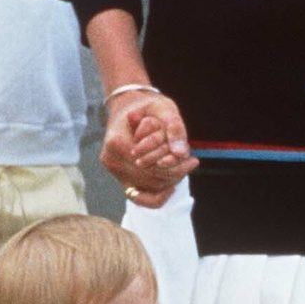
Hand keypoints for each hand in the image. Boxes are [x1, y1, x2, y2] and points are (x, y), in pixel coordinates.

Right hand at [100, 92, 195, 206]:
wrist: (128, 107)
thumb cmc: (147, 106)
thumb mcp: (163, 108)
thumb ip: (174, 128)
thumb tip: (181, 153)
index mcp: (118, 142)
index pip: (152, 165)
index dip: (176, 166)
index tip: (193, 159)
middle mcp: (112, 160)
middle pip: (151, 178)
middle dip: (175, 173)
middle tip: (192, 162)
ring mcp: (114, 171)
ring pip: (149, 187)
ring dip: (169, 180)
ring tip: (184, 167)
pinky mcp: (119, 177)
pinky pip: (140, 197)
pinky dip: (157, 196)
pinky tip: (172, 186)